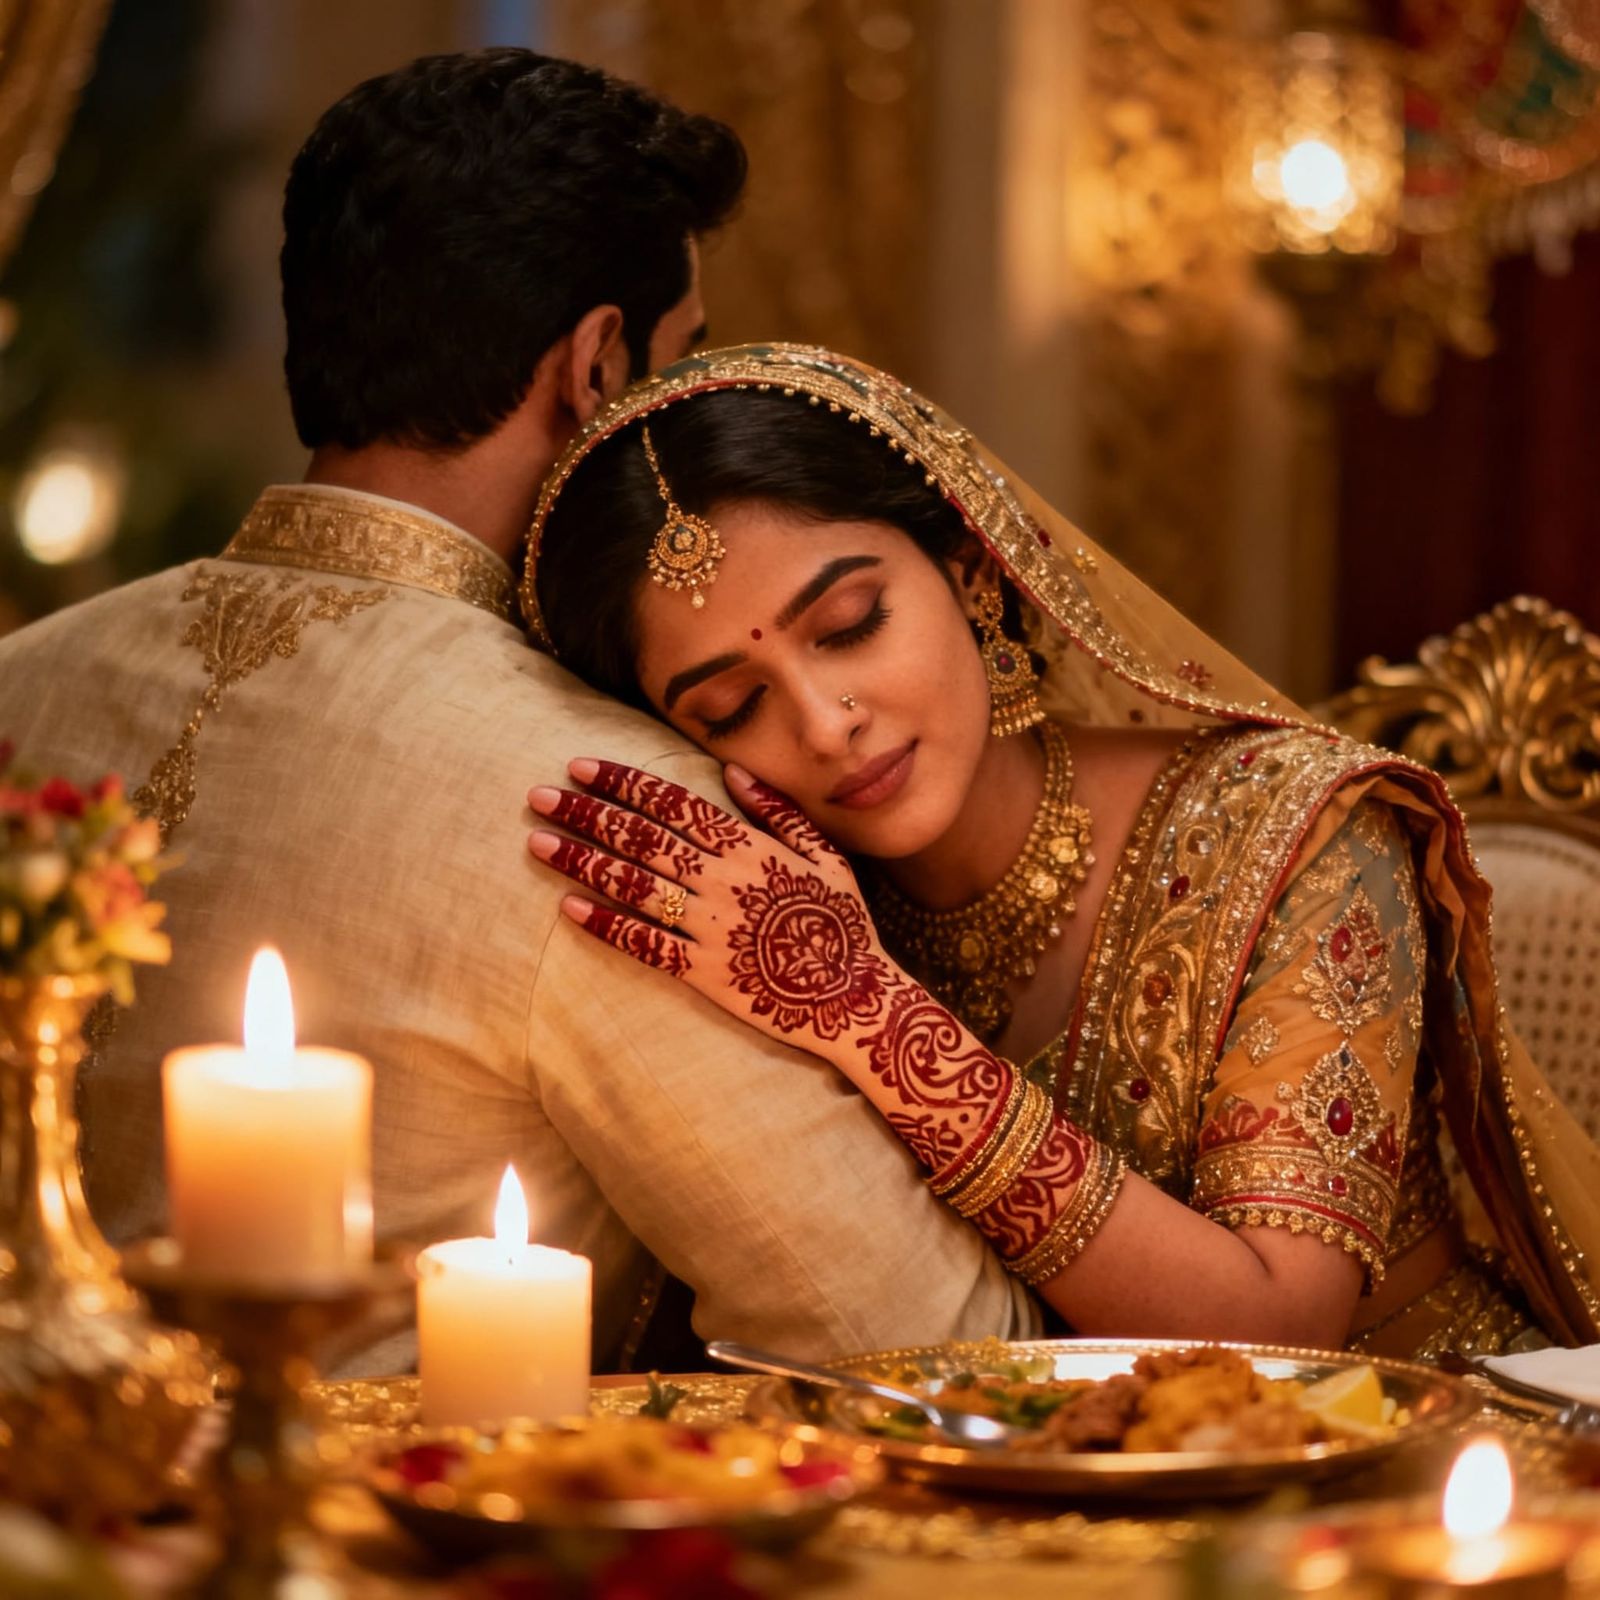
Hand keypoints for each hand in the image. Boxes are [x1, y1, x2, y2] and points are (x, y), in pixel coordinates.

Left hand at [528, 759, 897, 1056]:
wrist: (854, 999)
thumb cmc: (842, 924)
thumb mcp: (825, 855)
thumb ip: (777, 811)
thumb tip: (731, 771)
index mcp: (750, 847)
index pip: (674, 804)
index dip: (624, 782)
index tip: (582, 766)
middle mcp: (723, 881)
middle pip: (642, 838)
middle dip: (586, 813)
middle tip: (539, 795)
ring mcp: (710, 927)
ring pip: (634, 885)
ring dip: (581, 861)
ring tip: (538, 841)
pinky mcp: (703, 973)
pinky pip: (644, 944)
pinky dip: (606, 925)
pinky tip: (569, 908)